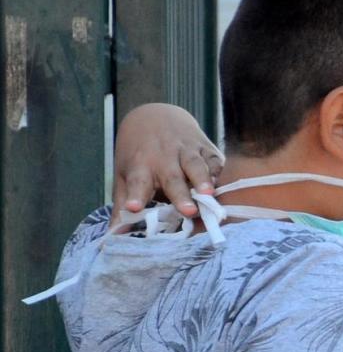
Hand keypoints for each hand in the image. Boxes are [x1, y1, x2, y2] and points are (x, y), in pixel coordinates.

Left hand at [112, 103, 223, 218]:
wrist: (156, 116)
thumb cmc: (138, 153)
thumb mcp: (123, 174)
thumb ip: (121, 205)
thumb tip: (113, 235)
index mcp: (141, 166)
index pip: (137, 183)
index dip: (136, 196)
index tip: (133, 208)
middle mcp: (163, 158)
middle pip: (172, 178)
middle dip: (181, 195)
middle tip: (188, 211)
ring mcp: (186, 151)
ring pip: (196, 166)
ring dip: (203, 180)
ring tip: (209, 195)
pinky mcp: (206, 148)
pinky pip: (215, 161)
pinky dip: (219, 172)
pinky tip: (221, 185)